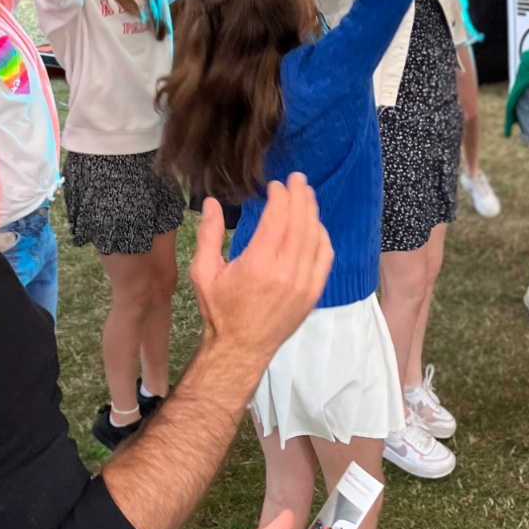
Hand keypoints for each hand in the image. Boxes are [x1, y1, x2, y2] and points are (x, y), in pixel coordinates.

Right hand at [190, 176, 333, 374]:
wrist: (240, 349)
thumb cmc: (219, 310)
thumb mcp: (203, 272)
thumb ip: (207, 234)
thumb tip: (211, 202)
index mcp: (258, 264)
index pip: (278, 218)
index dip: (280, 196)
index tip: (276, 185)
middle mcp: (285, 272)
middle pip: (301, 222)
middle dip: (300, 196)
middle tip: (298, 180)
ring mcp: (303, 283)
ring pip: (315, 237)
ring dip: (312, 212)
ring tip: (306, 196)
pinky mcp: (313, 293)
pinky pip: (325, 257)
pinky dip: (323, 237)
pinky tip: (315, 225)